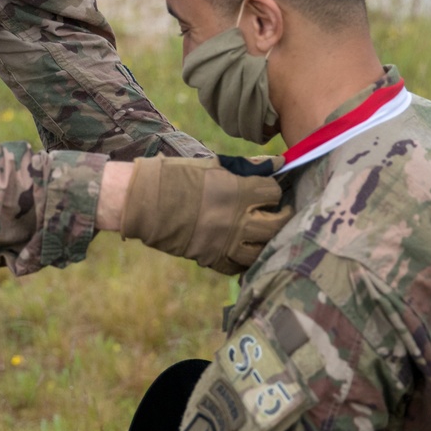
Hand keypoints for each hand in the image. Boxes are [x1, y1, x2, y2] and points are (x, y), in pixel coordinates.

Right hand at [118, 155, 292, 273]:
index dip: (272, 189)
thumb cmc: (178, 177)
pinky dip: (244, 259)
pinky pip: (239, 266)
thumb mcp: (214, 165)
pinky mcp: (213, 259)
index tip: (267, 190)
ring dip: (266, 241)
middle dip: (282, 217)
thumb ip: (247, 168)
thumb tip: (275, 163)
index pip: (273, 192)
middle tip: (280, 213)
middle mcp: (238, 220)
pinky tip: (243, 248)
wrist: (147, 202)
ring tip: (264, 234)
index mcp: (239, 192)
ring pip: (263, 250)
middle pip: (277, 224)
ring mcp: (227, 242)